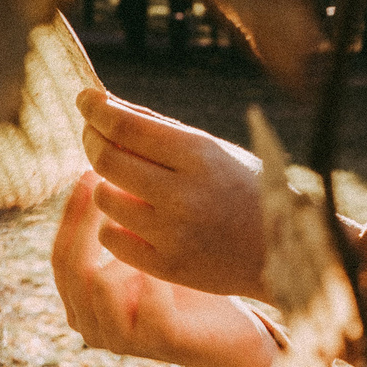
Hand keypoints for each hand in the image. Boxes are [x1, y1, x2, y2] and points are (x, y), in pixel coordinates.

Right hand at [51, 173, 274, 366]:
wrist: (230, 330)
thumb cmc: (185, 281)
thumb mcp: (145, 248)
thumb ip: (117, 221)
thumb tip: (95, 158)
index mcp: (81, 302)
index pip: (61, 253)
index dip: (72, 214)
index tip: (88, 172)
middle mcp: (91, 324)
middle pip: (70, 267)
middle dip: (86, 220)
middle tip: (107, 183)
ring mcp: (122, 338)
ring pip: (99, 282)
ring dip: (127, 251)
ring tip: (151, 226)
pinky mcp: (158, 342)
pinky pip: (147, 300)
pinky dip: (160, 276)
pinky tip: (179, 259)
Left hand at [78, 87, 266, 297]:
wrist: (282, 250)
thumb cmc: (243, 189)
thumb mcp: (213, 149)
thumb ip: (159, 128)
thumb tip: (102, 103)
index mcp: (200, 155)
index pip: (126, 126)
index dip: (95, 109)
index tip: (84, 100)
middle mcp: (185, 194)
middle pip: (106, 159)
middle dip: (92, 141)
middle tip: (93, 136)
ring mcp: (175, 234)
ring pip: (105, 198)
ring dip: (106, 185)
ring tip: (124, 183)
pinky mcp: (168, 267)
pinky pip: (111, 238)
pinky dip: (113, 224)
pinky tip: (130, 218)